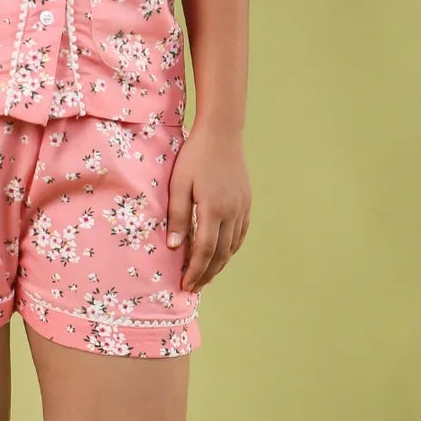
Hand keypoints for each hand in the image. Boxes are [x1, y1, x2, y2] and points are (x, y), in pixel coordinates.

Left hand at [165, 120, 250, 292]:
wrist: (222, 133)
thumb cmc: (194, 156)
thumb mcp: (178, 185)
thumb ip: (177, 216)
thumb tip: (173, 247)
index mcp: (213, 209)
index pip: (203, 250)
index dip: (195, 271)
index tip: (185, 285)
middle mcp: (231, 212)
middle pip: (220, 254)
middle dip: (207, 273)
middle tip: (194, 287)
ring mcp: (242, 208)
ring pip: (232, 246)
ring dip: (219, 264)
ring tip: (206, 275)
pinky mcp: (246, 202)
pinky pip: (240, 233)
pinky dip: (231, 248)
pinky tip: (222, 253)